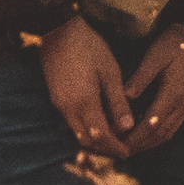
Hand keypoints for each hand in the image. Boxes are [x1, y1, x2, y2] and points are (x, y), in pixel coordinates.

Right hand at [39, 18, 132, 158]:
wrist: (58, 32)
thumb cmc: (88, 47)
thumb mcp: (109, 71)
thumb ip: (117, 101)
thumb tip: (128, 126)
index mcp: (84, 102)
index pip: (100, 136)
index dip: (114, 147)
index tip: (128, 152)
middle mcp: (68, 109)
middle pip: (86, 141)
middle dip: (105, 149)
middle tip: (123, 149)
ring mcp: (59, 105)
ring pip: (77, 134)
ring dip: (95, 141)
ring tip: (114, 138)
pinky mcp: (56, 99)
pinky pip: (71, 123)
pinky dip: (86, 129)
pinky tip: (100, 123)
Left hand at [121, 26, 183, 155]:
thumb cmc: (176, 45)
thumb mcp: (156, 55)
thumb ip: (141, 77)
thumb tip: (125, 96)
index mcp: (173, 93)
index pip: (152, 124)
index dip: (134, 137)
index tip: (117, 142)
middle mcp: (181, 104)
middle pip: (159, 134)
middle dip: (138, 145)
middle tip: (118, 151)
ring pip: (166, 134)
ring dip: (147, 144)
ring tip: (128, 148)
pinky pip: (172, 128)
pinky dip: (157, 137)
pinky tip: (145, 137)